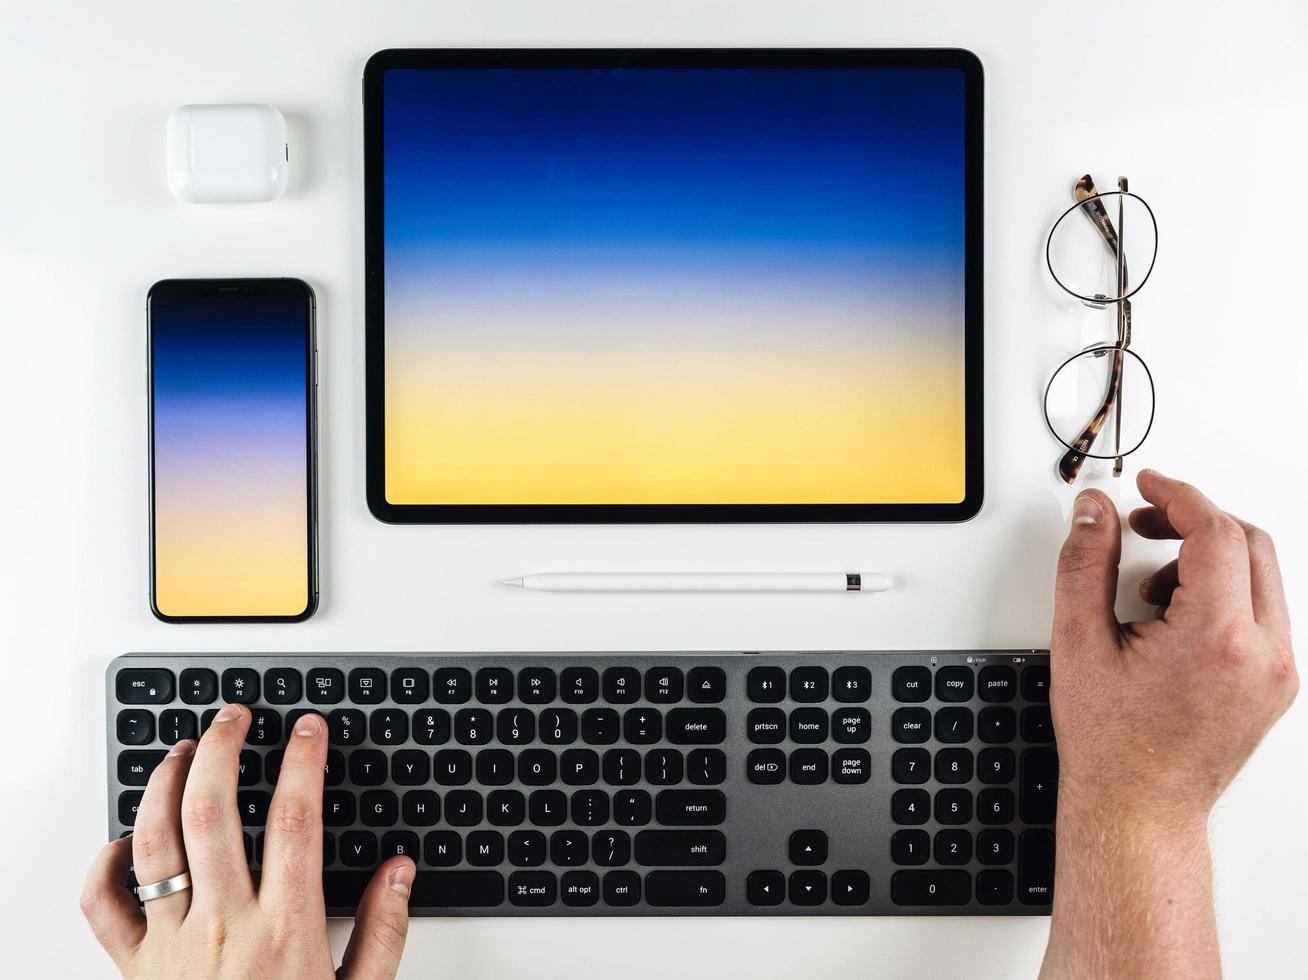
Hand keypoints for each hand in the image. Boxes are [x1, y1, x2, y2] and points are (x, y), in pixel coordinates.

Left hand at [82, 707, 416, 978]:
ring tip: (182, 751)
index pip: (294, 820)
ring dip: (165, 784)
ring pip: (155, 842)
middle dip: (222, 749)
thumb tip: (399, 872)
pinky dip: (105, 862)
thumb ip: (384, 933)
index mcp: (285, 929)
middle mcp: (223, 926)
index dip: (303, 762)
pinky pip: (103, 906)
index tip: (308, 731)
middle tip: (234, 718)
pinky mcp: (133, 968)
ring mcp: (171, 944)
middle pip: (212, 813)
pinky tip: (124, 837)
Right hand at [1052, 468, 1295, 825]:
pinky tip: (1174, 615)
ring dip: (1209, 558)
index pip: (1215, 533)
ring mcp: (1278, 671)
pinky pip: (1262, 611)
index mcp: (1218, 638)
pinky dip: (1223, 593)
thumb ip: (1084, 563)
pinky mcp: (1277, 683)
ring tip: (1150, 585)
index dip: (1178, 496)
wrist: (1139, 808)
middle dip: (1194, 521)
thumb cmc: (1112, 743)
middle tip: (1145, 521)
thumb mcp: (1079, 642)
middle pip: (1249, 544)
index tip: (1148, 485)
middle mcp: (1262, 652)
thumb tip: (1095, 512)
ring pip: (1262, 575)